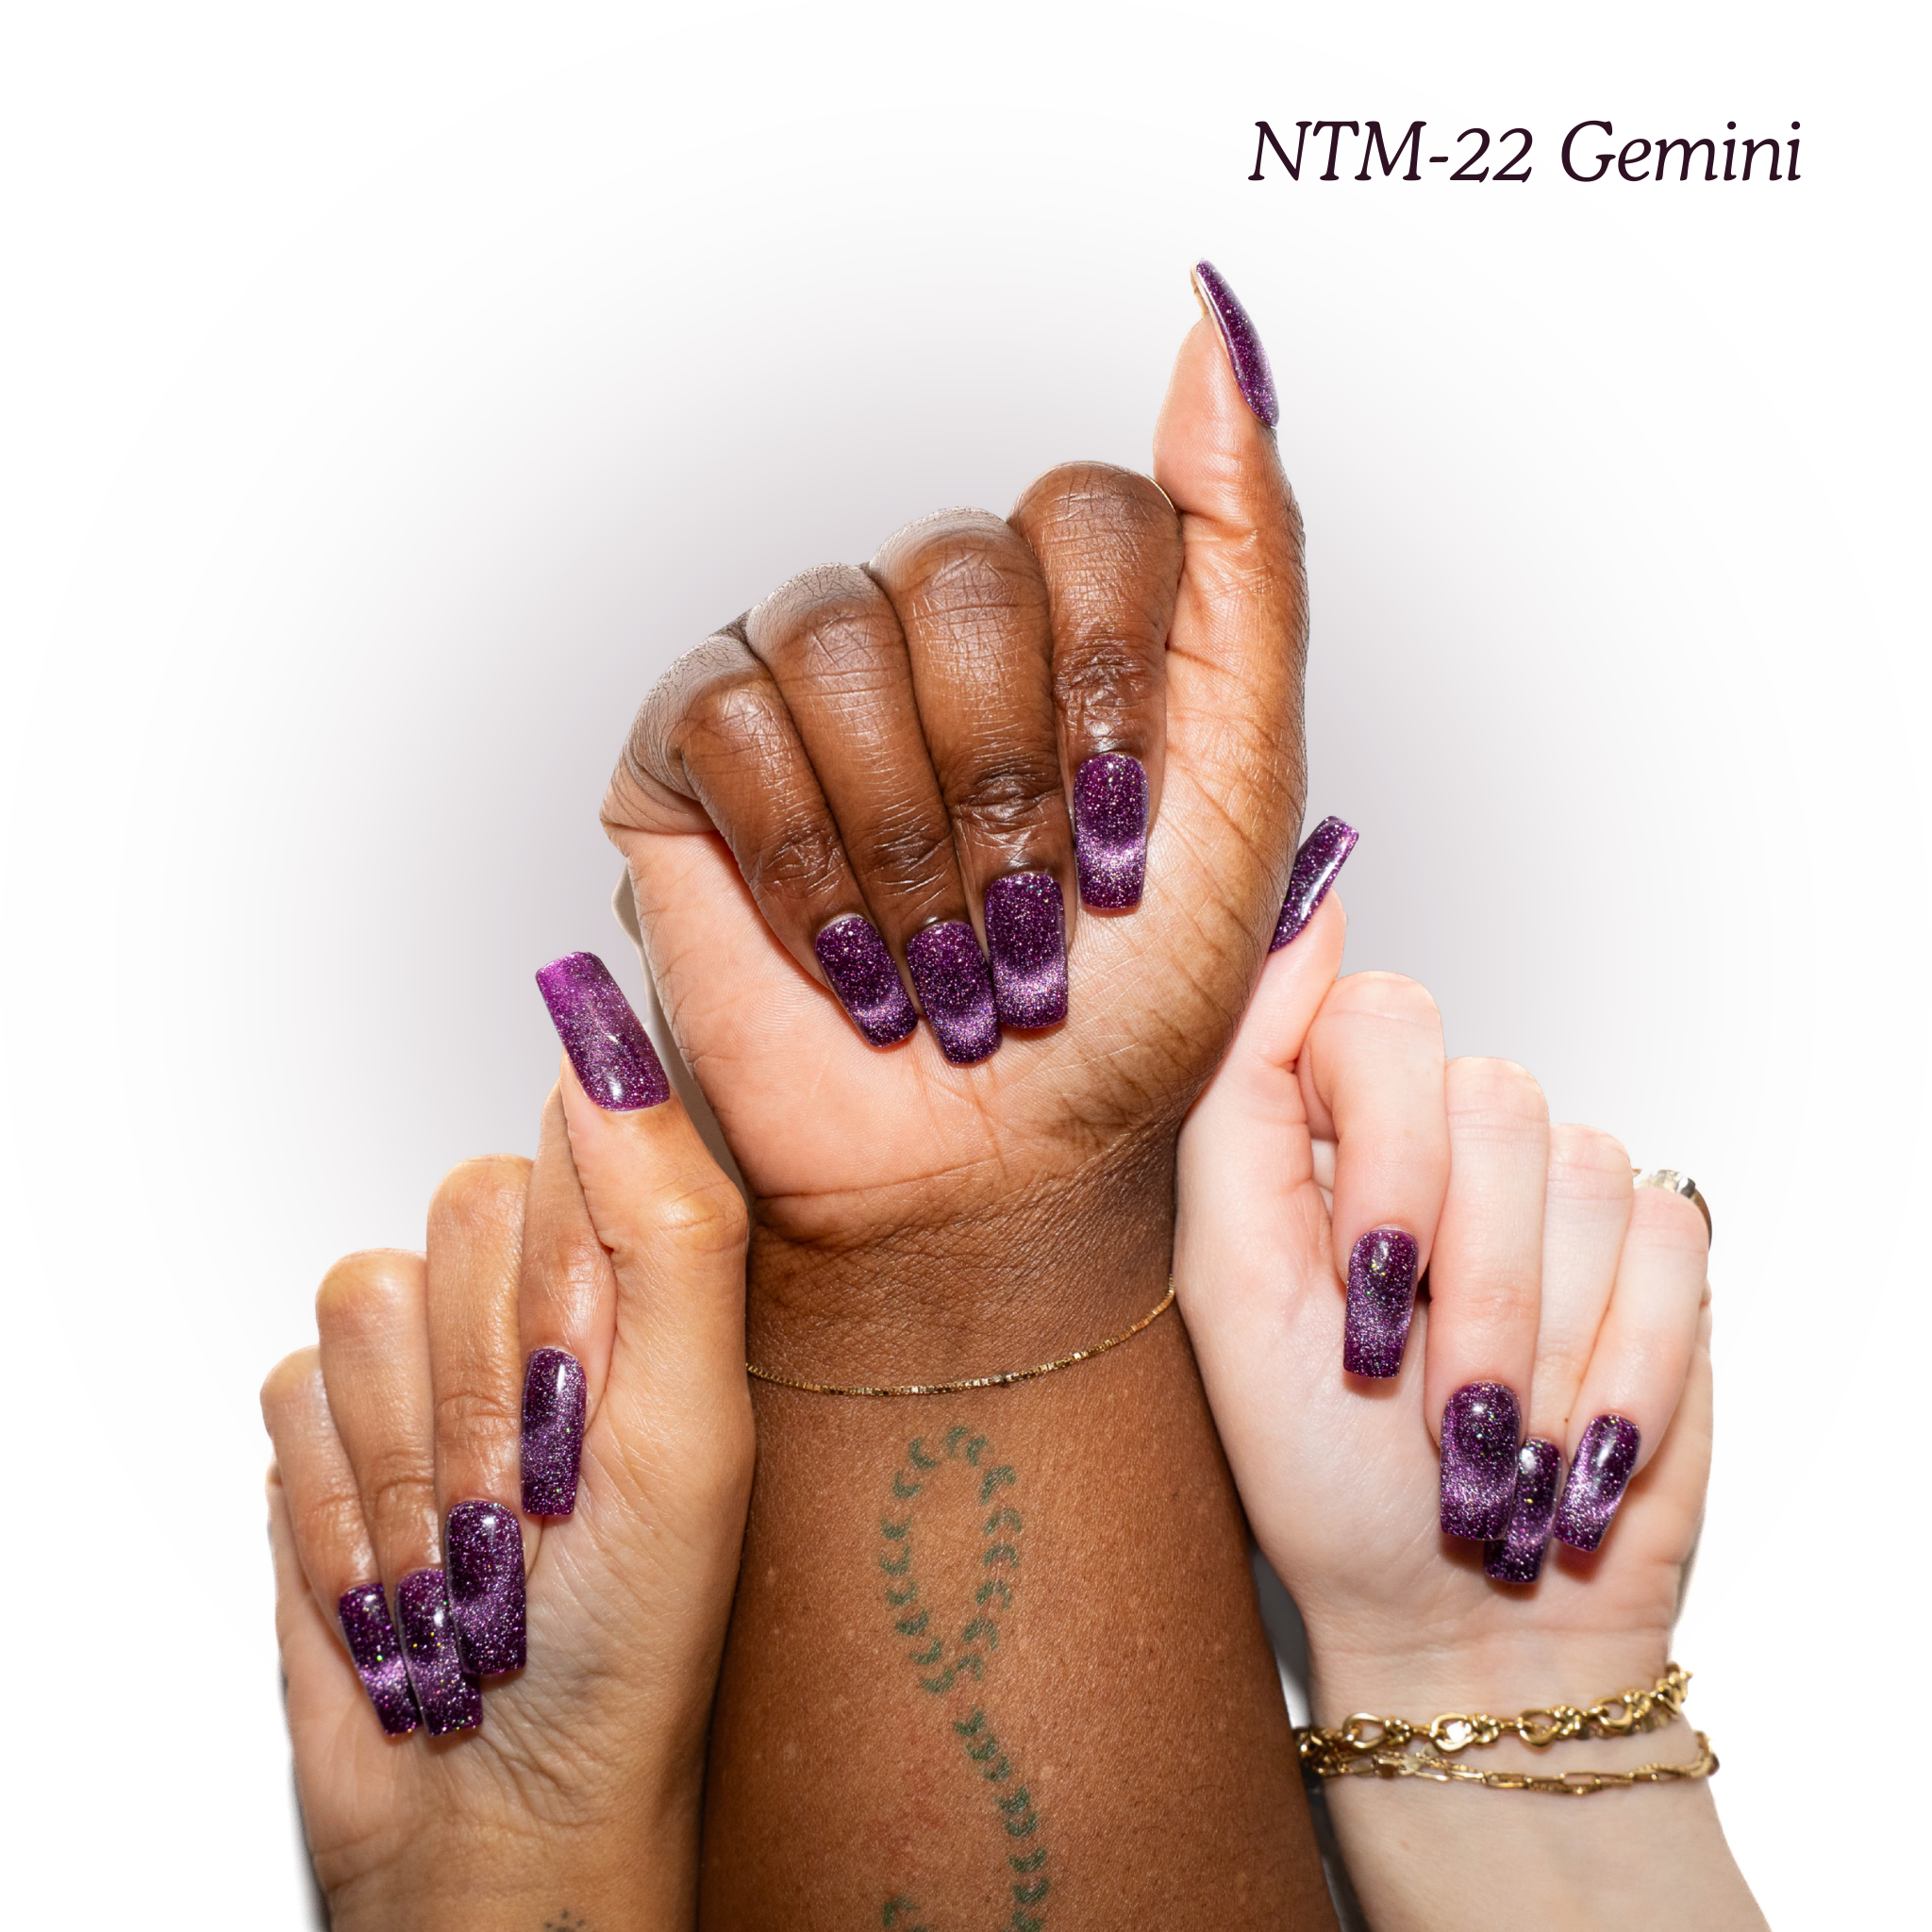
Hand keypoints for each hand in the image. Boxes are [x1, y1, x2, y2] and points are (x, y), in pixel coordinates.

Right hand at [261, 984, 750, 1931]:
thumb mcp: (689, 1430)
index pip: (575, 1141)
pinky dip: (341, 1506)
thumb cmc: (632, 1640)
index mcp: (644, 1285)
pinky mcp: (329, 1432)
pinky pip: (287, 1389)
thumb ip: (669, 1230)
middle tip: (538, 1492)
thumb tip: (607, 1051)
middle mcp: (534, 1305)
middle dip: (489, 1382)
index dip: (565, 1265)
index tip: (582, 1375)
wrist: (509, 1813)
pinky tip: (399, 1576)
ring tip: (473, 1550)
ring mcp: (425, 1367)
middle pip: (460, 1214)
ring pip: (362, 1298)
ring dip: (412, 1460)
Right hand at [602, 264, 1302, 1358]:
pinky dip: (801, 860)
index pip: (1091, 511)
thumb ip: (1247, 557)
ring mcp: (806, 672)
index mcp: (1073, 615)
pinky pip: (727, 713)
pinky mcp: (691, 746)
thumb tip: (1211, 323)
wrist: (993, 1168)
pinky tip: (843, 954)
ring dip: (909, 840)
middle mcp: (935, 618)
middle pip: (960, 570)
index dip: (1109, 692)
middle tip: (1025, 935)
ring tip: (939, 964)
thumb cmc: (1127, 1006)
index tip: (1125, 852)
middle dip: (1006, 793)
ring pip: (839, 633)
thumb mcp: (1245, 784)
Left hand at [1177, 905, 1765, 1928]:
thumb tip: (1302, 915)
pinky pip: (1671, 1241)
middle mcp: (1444, 1138)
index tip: (1372, 1278)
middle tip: (1424, 1398)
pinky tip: (1574, 1439)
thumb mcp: (1231, 1283)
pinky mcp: (1658, 1252)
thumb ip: (1241, 1089)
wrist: (1456, 1618)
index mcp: (1330, 1128)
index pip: (1382, 1020)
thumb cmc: (1320, 1469)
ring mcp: (1558, 1189)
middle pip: (1494, 1099)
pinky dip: (1623, 1366)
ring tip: (1491, 1439)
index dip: (1388, 1151)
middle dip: (1466, 1282)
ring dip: (1537, 1344)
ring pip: (1586, 1172)